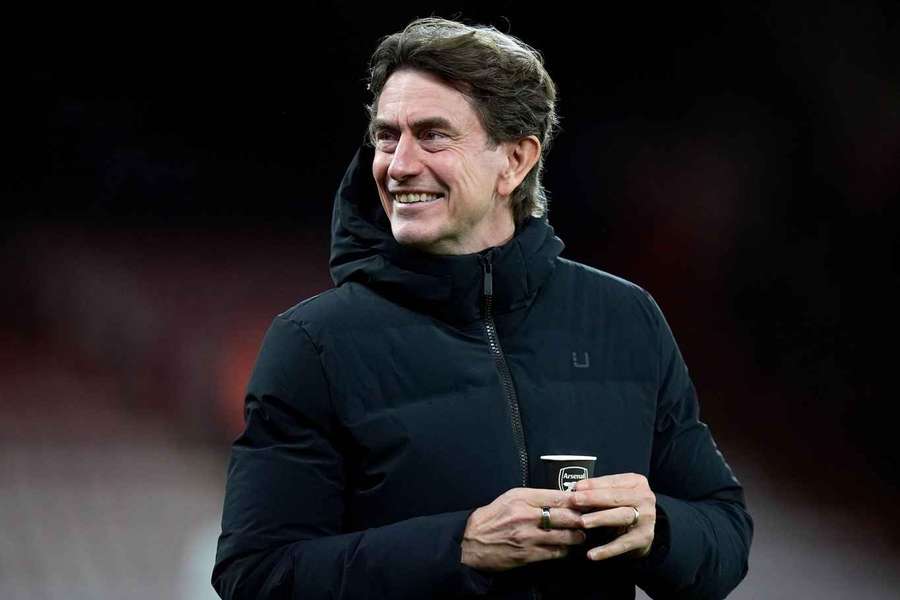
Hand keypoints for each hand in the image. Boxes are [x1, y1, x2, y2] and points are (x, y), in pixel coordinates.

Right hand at [460, 487, 586, 571]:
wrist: (471, 542)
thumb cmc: (492, 517)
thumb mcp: (511, 498)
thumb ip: (535, 497)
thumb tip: (561, 497)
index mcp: (523, 498)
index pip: (558, 496)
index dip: (576, 499)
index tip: (587, 501)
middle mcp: (527, 516)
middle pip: (566, 516)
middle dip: (582, 518)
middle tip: (591, 519)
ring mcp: (528, 537)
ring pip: (565, 536)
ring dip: (577, 536)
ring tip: (581, 534)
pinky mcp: (528, 555)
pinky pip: (556, 553)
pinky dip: (565, 550)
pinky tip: (567, 547)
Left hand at [571, 473, 655, 560]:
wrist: (642, 529)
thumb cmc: (622, 507)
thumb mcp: (614, 494)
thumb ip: (598, 491)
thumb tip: (575, 490)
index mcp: (637, 483)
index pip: (613, 481)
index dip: (594, 484)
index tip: (576, 487)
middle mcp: (645, 499)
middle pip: (617, 498)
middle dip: (593, 498)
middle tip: (575, 501)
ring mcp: (647, 519)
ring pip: (622, 517)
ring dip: (600, 519)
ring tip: (583, 522)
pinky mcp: (644, 539)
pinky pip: (623, 544)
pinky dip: (606, 550)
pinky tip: (592, 554)